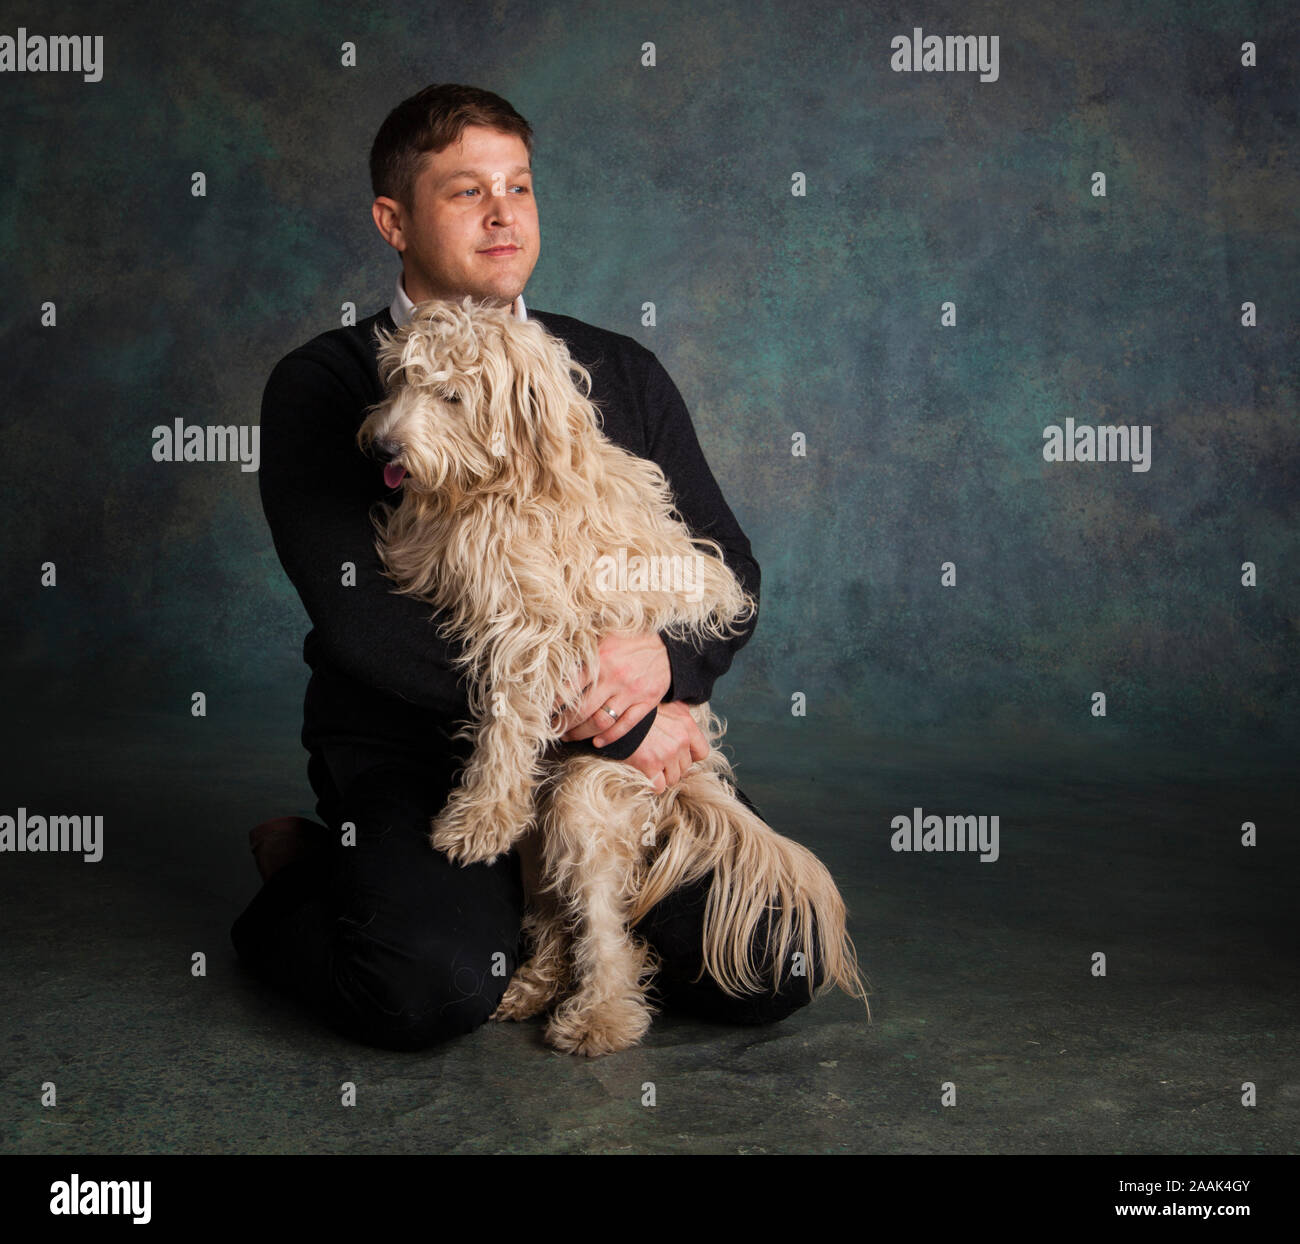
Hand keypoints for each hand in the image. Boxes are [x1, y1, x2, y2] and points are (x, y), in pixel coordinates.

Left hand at [555, 631, 671, 748]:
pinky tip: (597, 742)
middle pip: (582, 709)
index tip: (545, 712)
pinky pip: (625, 726)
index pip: (570, 687)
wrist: (667, 650)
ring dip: (582, 733)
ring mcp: (631, 693)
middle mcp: (614, 678)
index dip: (554, 704)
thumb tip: (559, 664)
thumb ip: (585, 653)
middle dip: (565, 723)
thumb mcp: (606, 640)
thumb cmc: (631, 644)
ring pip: (601, 721)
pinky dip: (609, 737)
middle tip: (554, 729)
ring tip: (571, 736)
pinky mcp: (645, 704)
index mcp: (600, 660)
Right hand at [621, 700, 708, 793]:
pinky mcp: (650, 764)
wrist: (615, 714)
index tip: (678, 756)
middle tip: (657, 758)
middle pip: (685, 768)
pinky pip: (659, 786)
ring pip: (673, 779)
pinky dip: (652, 784)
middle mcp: (681, 740)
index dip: (690, 757)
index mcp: (686, 725)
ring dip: (662, 776)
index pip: (702, 752)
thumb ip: (681, 713)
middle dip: (672, 766)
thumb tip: (687, 718)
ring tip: (649, 764)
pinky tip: (644, 773)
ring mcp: (667, 753)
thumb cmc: (639, 710)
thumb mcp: (666, 704)